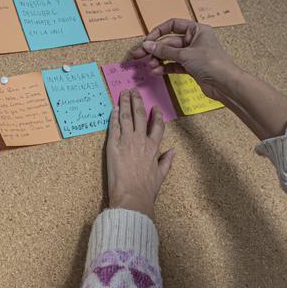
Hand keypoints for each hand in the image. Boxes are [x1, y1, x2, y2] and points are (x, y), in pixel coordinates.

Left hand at [106, 89, 174, 214]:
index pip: (157, 126)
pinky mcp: (113, 146)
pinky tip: (114, 108)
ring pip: (126, 117)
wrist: (132, 196)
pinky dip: (114, 117)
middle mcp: (141, 141)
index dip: (156, 115)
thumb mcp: (161, 175)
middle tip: (135, 91)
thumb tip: (173, 152)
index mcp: (154, 148)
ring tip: (124, 93)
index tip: (154, 108)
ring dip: (125, 103)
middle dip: (137, 101)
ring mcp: (127, 142)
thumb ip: (167, 161)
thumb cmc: (146, 189)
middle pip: (139, 116)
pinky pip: (114, 127)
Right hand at [129, 18, 244, 100]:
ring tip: (150, 67)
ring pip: (170, 54)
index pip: (173, 25)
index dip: (158, 32)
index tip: (147, 41)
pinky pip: (174, 64)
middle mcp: (194, 40)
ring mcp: (192, 54)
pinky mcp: (191, 67)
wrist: (224, 83)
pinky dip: (165, 67)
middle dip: (155, 50)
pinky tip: (156, 71)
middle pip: (169, 42)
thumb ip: (164, 50)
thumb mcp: (184, 54)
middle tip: (139, 56)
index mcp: (196, 30)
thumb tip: (147, 45)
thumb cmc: (210, 62)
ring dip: (159, 60)